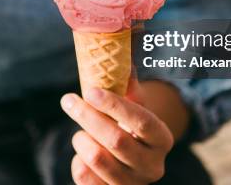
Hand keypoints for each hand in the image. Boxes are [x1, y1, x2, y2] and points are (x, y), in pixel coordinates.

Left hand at [60, 83, 175, 183]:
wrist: (132, 164)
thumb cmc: (130, 128)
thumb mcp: (136, 107)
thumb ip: (129, 86)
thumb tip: (122, 58)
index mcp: (162, 139)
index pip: (141, 120)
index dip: (114, 105)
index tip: (90, 90)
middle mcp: (152, 166)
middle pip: (116, 139)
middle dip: (88, 117)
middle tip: (68, 100)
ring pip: (97, 158)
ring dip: (81, 139)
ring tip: (80, 132)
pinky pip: (84, 177)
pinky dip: (77, 160)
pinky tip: (82, 153)